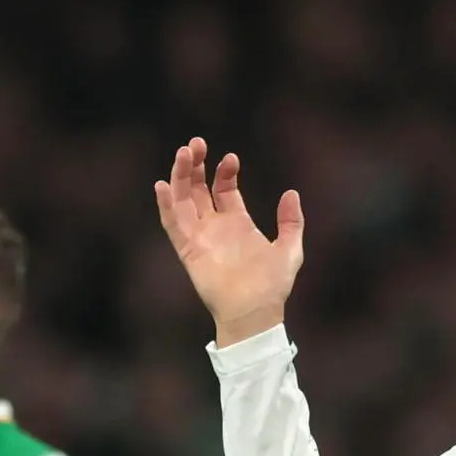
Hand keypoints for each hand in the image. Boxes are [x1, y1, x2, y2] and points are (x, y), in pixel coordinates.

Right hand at [154, 137, 304, 345]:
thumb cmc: (273, 285)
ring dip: (181, 176)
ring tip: (184, 153)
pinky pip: (172, 223)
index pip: (224, 189)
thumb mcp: (290, 249)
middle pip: (198, 189)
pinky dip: (166, 204)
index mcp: (237, 223)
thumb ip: (291, 222)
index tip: (230, 158)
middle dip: (196, 165)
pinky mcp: (188, 249)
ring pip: (182, 200)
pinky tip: (164, 185)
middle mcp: (215, 226)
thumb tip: (292, 193)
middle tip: (196, 143)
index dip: (224, 172)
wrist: (256, 311)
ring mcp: (199, 236)